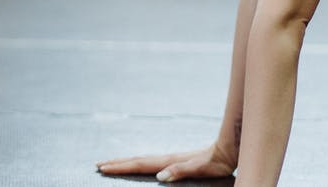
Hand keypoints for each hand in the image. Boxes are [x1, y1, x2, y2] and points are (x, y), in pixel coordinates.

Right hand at [97, 146, 235, 182]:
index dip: (121, 167)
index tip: (104, 167)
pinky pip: (151, 163)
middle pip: (137, 161)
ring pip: (142, 160)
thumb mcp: (200, 168)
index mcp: (168, 162)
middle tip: (99, 165)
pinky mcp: (176, 161)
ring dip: (126, 162)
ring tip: (113, 163)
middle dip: (117, 163)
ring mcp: (170, 159)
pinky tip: (140, 166)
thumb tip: (160, 176)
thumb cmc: (216, 162)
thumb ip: (180, 171)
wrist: (228, 149)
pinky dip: (139, 164)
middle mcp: (166, 159)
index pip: (139, 165)